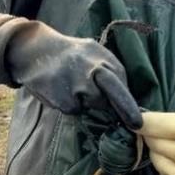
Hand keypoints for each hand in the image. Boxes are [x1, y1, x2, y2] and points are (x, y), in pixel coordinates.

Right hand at [5, 21, 141, 129]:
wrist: (35, 51)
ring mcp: (76, 86)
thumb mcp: (93, 53)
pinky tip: (61, 89)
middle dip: (125, 109)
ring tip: (73, 85)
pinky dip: (70, 103)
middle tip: (135, 124)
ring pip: (93, 104)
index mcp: (101, 57)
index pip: (120, 82)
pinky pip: (75, 109)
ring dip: (89, 101)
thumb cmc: (71, 55)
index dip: (129, 104)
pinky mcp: (63, 101)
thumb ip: (110, 71)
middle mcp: (90, 70)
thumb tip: (127, 99)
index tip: (138, 121)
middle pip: (114, 92)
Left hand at [138, 102, 174, 174]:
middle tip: (171, 132)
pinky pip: (162, 174)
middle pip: (151, 140)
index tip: (135, 118)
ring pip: (154, 157)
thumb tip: (156, 121)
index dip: (141, 120)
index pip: (150, 124)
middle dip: (155, 134)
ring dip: (162, 151)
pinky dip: (168, 167)